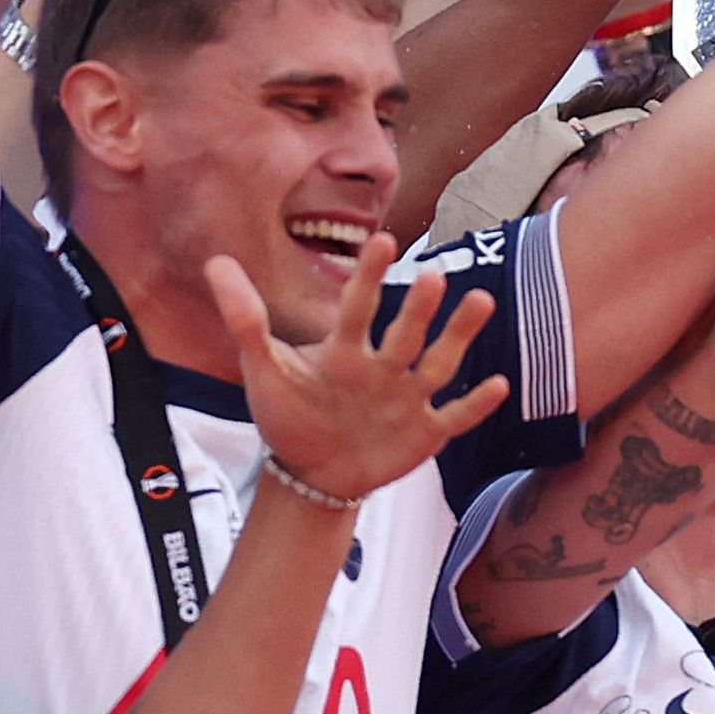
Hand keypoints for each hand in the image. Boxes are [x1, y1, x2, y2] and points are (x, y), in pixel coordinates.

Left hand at [206, 233, 508, 503]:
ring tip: (481, 301)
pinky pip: (455, 416)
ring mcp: (408, 399)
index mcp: (345, 350)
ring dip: (459, 337)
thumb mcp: (262, 369)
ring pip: (438, 364)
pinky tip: (499, 384)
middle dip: (420, 308)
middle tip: (435, 276)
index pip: (357, 307)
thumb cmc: (289, 415)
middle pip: (405, 332)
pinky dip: (476, 404)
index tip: (382, 240)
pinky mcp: (426, 432)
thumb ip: (244, 318)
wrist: (313, 473)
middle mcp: (383, 367)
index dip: (368, 277)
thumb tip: (215, 260)